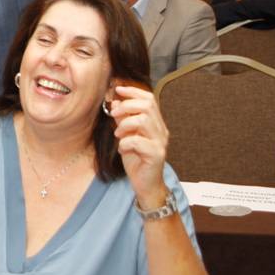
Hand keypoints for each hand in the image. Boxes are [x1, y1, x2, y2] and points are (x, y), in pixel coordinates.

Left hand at [108, 85, 168, 204]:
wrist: (146, 185)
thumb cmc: (137, 160)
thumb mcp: (126, 136)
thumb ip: (123, 120)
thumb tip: (115, 102)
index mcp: (156, 124)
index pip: (149, 99)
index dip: (133, 91)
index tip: (118, 89)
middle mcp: (161, 131)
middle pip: (147, 105)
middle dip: (126, 106)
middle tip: (113, 114)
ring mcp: (160, 142)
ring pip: (143, 120)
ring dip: (125, 124)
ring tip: (118, 134)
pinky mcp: (156, 155)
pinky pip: (138, 141)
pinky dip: (125, 143)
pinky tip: (123, 149)